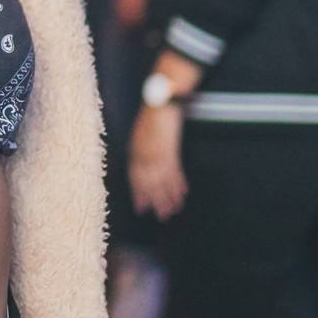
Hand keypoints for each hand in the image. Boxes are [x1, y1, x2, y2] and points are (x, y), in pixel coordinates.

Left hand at [129, 102, 186, 219]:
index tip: (141, 208)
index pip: (135, 178)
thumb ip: (142, 149)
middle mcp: (144, 154)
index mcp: (135, 150)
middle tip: (160, 216)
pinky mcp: (170, 150)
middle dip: (154, 201)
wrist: (162, 101)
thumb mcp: (141, 133)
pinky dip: (178, 183)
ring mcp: (157, 153)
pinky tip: (182, 194)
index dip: (139, 194)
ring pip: (162, 181)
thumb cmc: (152, 115)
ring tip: (172, 211)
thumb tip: (144, 164)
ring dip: (168, 197)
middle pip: (149, 183)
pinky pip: (174, 171)